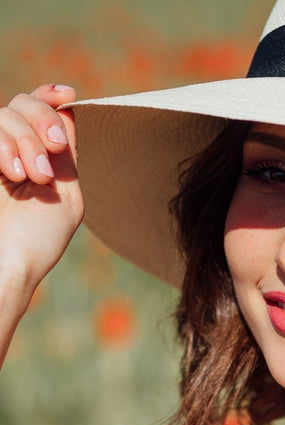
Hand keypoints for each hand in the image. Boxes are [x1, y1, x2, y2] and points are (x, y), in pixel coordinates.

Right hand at [0, 84, 83, 296]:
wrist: (7, 262)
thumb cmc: (38, 239)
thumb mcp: (66, 197)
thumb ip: (67, 158)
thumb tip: (69, 113)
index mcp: (41, 158)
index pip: (42, 112)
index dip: (51, 97)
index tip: (67, 94)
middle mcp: (14, 150)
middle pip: (24, 103)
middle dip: (42, 123)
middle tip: (52, 152)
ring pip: (5, 114)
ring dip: (25, 142)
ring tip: (33, 178)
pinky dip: (4, 146)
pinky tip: (13, 173)